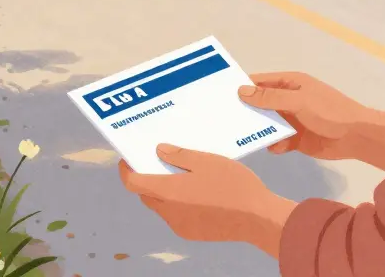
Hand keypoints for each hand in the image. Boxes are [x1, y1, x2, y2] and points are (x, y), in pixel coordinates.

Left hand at [119, 145, 294, 257]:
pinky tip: (194, 190)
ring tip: (179, 173)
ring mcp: (181, 226)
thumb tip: (159, 152)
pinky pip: (176, 215)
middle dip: (146, 178)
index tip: (128, 158)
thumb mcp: (206, 161)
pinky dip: (177, 202)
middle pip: (146, 194)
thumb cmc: (234, 186)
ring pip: (161, 205)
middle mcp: (170, 213)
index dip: (126, 170)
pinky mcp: (193, 233)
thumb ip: (179, 156)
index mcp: (169, 193)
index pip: (133, 183)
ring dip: (163, 190)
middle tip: (156, 161)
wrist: (258, 218)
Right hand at [239, 72, 375, 160]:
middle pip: (260, 104)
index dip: (242, 87)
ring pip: (267, 124)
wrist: (356, 137)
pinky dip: (274, 144)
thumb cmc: (329, 112)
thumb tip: (241, 90)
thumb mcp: (298, 101)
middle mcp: (288, 99)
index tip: (220, 95)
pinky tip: (275, 148)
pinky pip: (278, 140)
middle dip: (246, 111)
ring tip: (244, 136)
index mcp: (290, 83)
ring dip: (259, 130)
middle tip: (226, 119)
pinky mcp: (296, 138)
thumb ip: (270, 97)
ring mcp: (292, 119)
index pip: (260, 82)